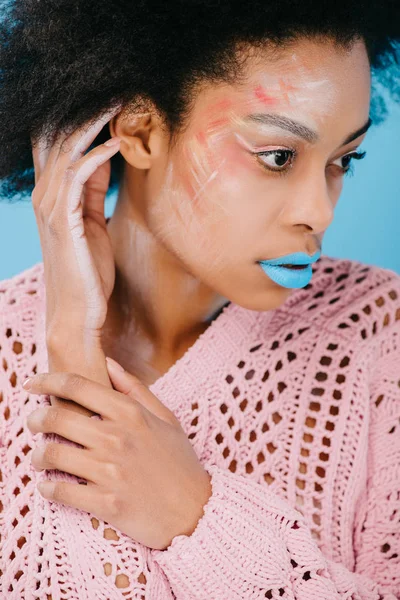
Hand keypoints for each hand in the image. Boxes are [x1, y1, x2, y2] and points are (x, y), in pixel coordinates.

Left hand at [24, 358, 212, 550]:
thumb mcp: (164, 417)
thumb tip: (107, 363)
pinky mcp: (106, 504)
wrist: (196, 510)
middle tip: (34, 423)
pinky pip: (60, 491)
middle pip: (56, 417)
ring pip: (52, 454)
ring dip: (38, 455)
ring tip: (41, 457)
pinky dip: (47, 487)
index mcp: (130, 413)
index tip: (32, 383)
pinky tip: (49, 484)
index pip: (77, 386)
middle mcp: (117, 438)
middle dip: (36, 418)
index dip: (47, 380)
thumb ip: (134, 388)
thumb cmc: (179, 461)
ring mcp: (110, 472)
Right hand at [30, 107, 121, 339]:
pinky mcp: (64, 219)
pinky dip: (96, 155)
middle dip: (85, 110)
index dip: (79, 117)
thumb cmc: (87, 270)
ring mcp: (50, 206)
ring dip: (93, 123)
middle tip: (115, 89)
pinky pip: (77, 175)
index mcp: (51, 194)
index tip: (108, 98)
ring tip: (119, 102)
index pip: (58, 142)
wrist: (77, 310)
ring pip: (66, 149)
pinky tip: (117, 142)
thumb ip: (92, 189)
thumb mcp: (91, 221)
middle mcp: (44, 194)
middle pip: (57, 136)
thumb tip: (104, 154)